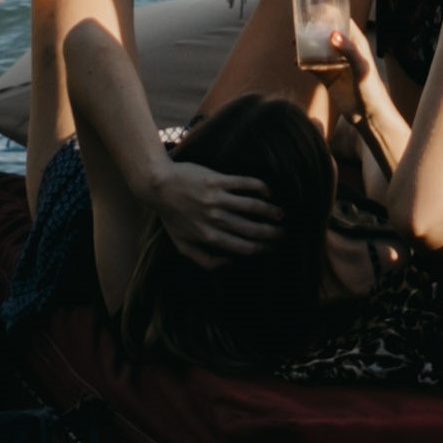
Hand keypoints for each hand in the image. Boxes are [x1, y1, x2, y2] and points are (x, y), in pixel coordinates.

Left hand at [150, 156, 276, 265]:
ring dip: (270, 211)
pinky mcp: (216, 180)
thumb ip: (206, 260)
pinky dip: (259, 188)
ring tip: (281, 215)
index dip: (263, 249)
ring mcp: (216, 198)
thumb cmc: (171, 216)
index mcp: (209, 238)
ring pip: (252, 207)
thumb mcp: (183, 246)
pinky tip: (267, 191)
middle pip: (252, 230)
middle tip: (285, 234)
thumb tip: (231, 263)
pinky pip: (243, 183)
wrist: (157, 186)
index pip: (244, 247)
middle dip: (272, 233)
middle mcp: (215, 219)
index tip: (274, 248)